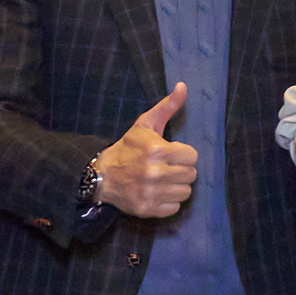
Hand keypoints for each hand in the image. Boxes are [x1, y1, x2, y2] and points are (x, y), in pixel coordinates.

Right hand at [91, 84, 202, 220]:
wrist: (102, 175)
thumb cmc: (128, 147)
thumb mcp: (146, 124)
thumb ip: (167, 106)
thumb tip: (183, 86)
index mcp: (157, 150)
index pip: (193, 156)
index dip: (184, 153)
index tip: (172, 153)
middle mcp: (155, 173)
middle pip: (191, 175)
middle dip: (182, 169)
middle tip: (168, 166)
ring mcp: (151, 193)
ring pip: (185, 192)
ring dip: (177, 186)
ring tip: (164, 179)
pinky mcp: (147, 209)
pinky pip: (174, 208)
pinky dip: (169, 201)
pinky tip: (158, 192)